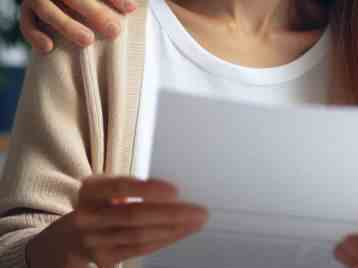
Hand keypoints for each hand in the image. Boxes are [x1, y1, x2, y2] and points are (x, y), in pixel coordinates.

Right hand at [26, 176, 207, 267]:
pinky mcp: (104, 259)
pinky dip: (164, 240)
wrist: (68, 237)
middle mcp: (88, 216)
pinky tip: (183, 231)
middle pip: (133, 216)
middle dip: (171, 214)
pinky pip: (140, 249)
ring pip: (139, 236)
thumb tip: (173, 192)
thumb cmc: (102, 201)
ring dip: (173, 230)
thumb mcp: (109, 186)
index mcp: (90, 190)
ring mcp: (94, 241)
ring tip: (197, 221)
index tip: (176, 190)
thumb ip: (134, 187)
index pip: (119, 187)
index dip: (147, 190)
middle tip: (200, 211)